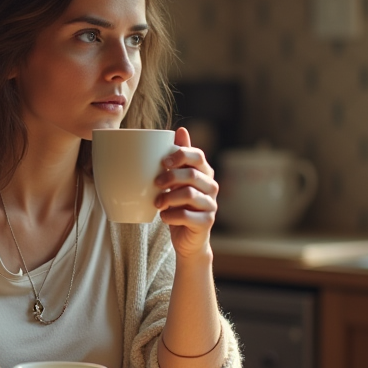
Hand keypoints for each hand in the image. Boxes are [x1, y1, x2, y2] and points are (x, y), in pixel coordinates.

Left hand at [155, 126, 218, 257]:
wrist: (187, 238)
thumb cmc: (179, 205)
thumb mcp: (177, 180)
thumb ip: (179, 158)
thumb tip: (181, 130)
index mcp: (204, 172)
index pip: (198, 156)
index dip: (180, 155)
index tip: (163, 161)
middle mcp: (211, 186)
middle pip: (192, 174)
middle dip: (170, 177)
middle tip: (155, 184)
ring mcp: (211, 205)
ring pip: (189, 194)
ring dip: (168, 198)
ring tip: (157, 203)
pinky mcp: (207, 222)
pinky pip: (187, 216)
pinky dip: (171, 216)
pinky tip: (164, 217)